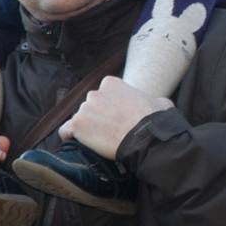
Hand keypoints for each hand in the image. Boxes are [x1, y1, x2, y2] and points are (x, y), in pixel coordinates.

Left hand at [58, 76, 173, 160]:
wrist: (145, 137)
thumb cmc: (154, 119)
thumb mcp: (159, 101)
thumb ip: (151, 99)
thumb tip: (157, 103)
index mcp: (111, 83)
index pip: (103, 93)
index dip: (110, 106)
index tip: (117, 117)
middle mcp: (94, 93)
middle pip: (91, 106)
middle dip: (98, 116)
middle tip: (109, 130)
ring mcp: (84, 109)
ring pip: (81, 119)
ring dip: (87, 127)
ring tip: (100, 140)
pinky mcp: (77, 125)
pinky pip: (66, 131)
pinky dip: (70, 136)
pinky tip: (77, 142)